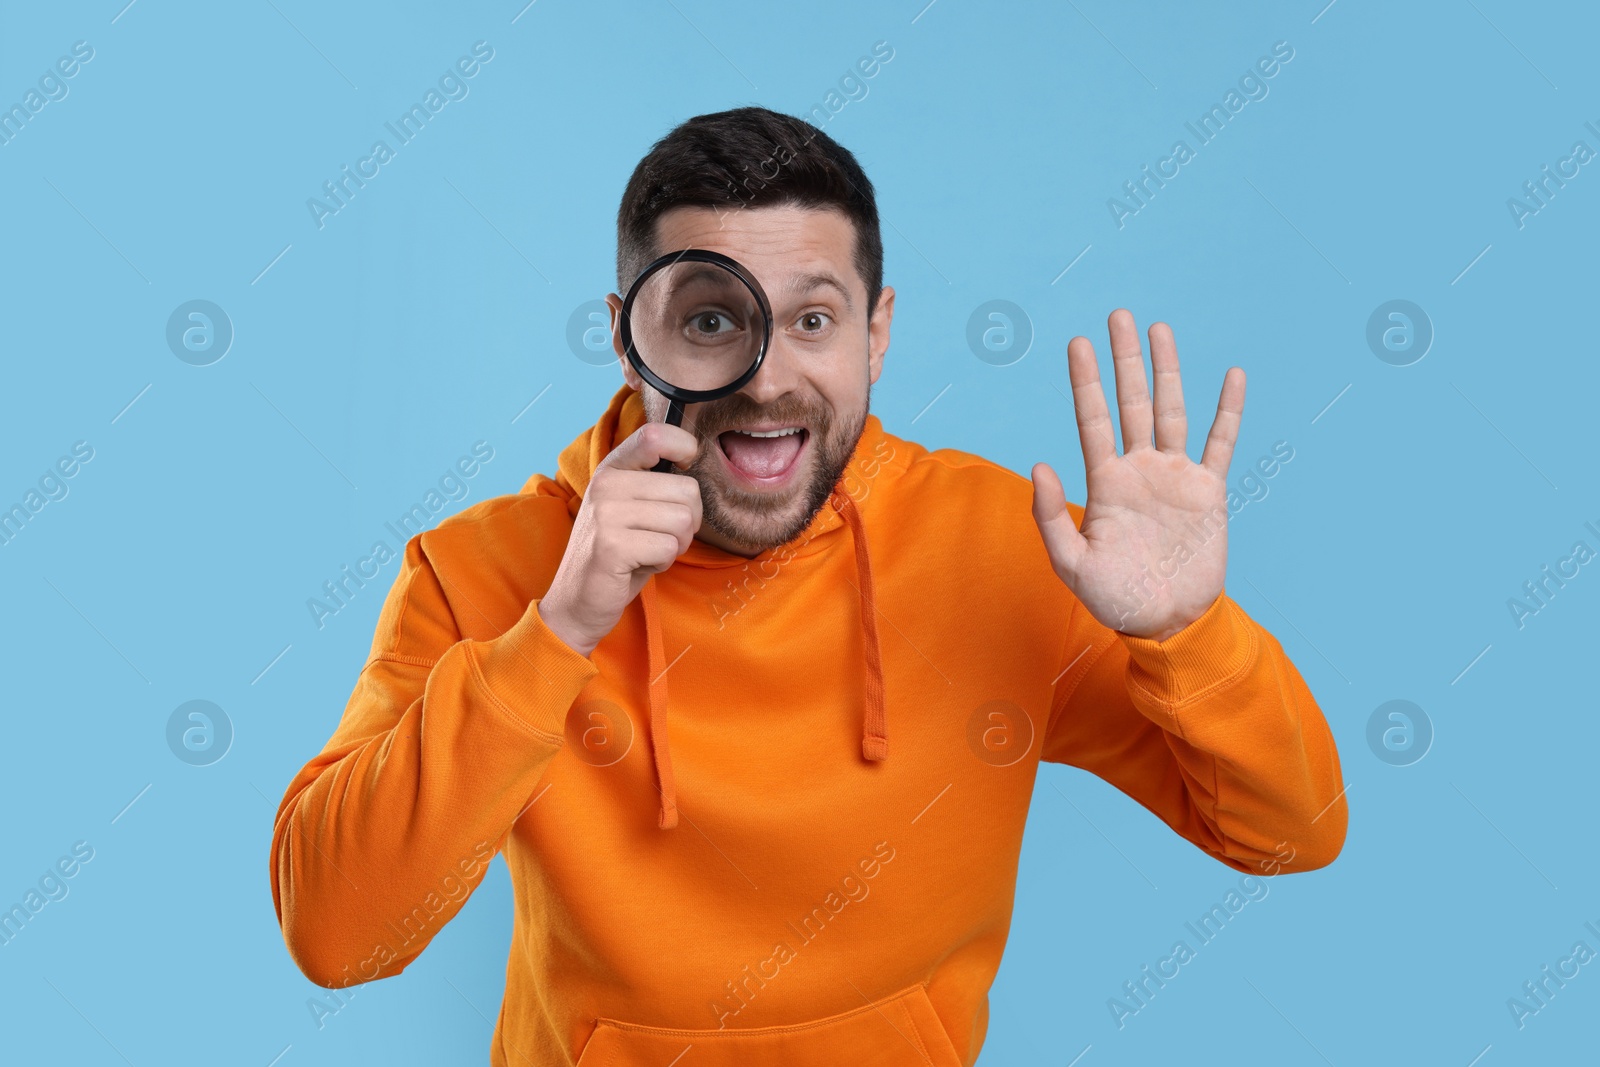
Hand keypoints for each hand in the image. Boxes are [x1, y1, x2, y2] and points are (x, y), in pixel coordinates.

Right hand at [538, 421, 702, 656]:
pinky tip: (639, 565)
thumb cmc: (618, 553)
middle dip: (688, 522)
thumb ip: (656, 482)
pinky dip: (663, 562)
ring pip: (682, 521)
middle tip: (660, 537)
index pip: (655, 435)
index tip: (686, 468)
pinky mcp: (611, 545)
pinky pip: (669, 548)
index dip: (685, 448)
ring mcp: (606, 513)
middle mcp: (606, 484)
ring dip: (675, 545)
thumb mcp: (632, 507)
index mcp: (612, 469)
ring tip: (647, 551)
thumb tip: (698, 458)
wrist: (578, 601)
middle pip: (688, 490)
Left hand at [1030, 309, 1243, 641]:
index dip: (1085, 381)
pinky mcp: (1208, 491)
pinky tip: (1231, 376)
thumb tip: (1038, 464)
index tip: (1078, 342)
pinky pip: (1220, 442)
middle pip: (1131, 401)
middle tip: (1119, 314)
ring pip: (1171, 411)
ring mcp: (1174, 476)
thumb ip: (1050, 517)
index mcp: (1104, 483)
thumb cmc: (1113, 598)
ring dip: (1166, 371)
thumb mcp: (1071, 564)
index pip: (1092, 419)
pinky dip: (1227, 410)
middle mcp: (1138, 469)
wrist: (1166, 623)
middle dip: (1125, 359)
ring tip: (1160, 329)